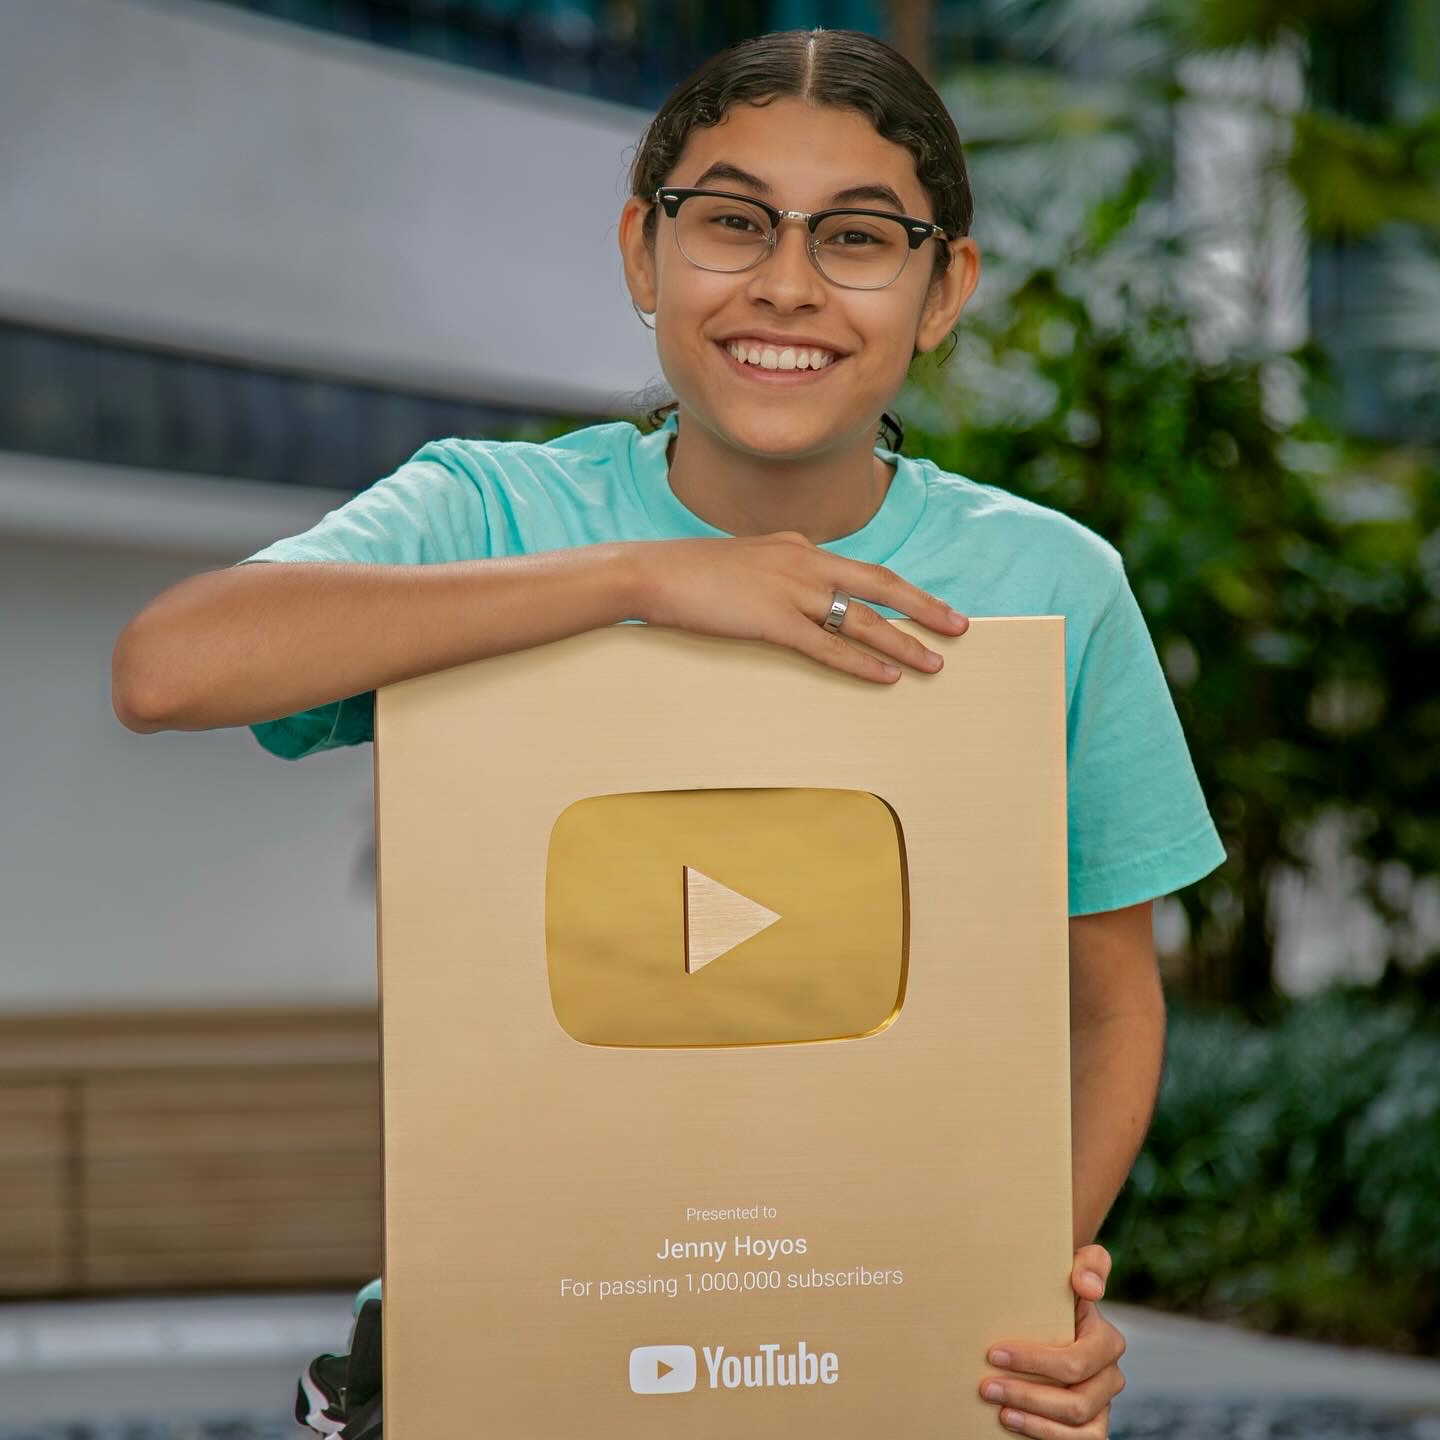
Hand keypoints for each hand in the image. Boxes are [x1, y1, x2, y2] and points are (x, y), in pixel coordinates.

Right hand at [628, 532, 968, 683]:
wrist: (649, 573)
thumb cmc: (689, 574)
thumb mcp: (744, 564)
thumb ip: (777, 574)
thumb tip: (799, 599)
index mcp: (798, 547)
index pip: (860, 569)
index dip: (899, 590)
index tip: (928, 605)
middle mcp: (803, 562)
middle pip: (880, 584)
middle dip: (924, 607)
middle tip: (959, 627)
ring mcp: (789, 590)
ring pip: (862, 617)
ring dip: (903, 641)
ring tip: (934, 663)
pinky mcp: (772, 620)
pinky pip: (828, 646)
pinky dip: (861, 661)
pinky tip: (886, 675)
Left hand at [977, 1243, 1125, 1436]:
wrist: (1050, 1317)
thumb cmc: (1055, 1292)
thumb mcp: (1072, 1268)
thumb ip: (1089, 1265)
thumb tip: (1086, 1286)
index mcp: (1107, 1341)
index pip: (1075, 1361)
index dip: (1033, 1361)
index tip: (993, 1352)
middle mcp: (1110, 1377)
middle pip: (1074, 1401)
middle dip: (1025, 1393)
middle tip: (985, 1385)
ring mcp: (1103, 1406)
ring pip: (1075, 1426)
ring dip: (1032, 1419)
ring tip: (997, 1407)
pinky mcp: (1092, 1427)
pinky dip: (1043, 1435)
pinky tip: (1012, 1423)